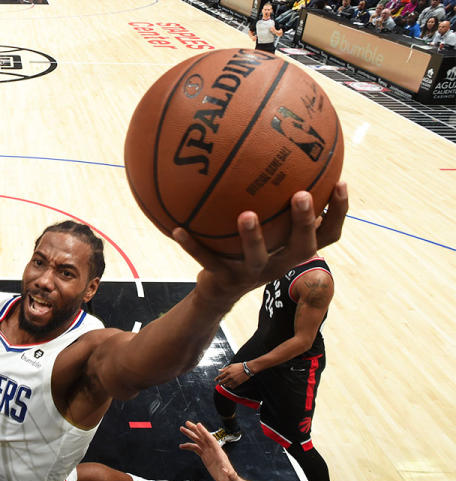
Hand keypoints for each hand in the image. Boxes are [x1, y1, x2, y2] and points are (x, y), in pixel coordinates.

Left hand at [174, 182, 347, 305]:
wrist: (220, 289)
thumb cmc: (247, 249)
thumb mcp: (267, 227)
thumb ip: (276, 201)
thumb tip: (280, 153)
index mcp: (293, 250)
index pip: (328, 234)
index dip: (337, 212)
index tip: (341, 182)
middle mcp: (279, 264)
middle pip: (302, 247)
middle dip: (303, 221)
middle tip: (300, 194)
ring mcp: (252, 274)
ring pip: (257, 257)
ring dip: (252, 236)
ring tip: (246, 214)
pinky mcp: (224, 279)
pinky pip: (207, 260)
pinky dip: (193, 246)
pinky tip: (178, 229)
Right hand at [179, 421, 241, 480]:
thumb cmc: (231, 480)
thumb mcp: (232, 478)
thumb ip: (230, 474)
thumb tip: (228, 472)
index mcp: (219, 453)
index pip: (211, 440)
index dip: (205, 432)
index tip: (198, 425)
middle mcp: (213, 451)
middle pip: (203, 437)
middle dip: (195, 430)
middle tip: (186, 423)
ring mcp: (209, 453)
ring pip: (198, 441)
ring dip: (190, 435)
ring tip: (182, 429)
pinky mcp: (205, 457)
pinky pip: (196, 449)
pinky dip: (189, 446)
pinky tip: (182, 446)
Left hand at [215, 363, 249, 387]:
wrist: (247, 368)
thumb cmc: (239, 366)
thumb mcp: (231, 365)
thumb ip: (224, 368)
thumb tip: (219, 370)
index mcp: (227, 371)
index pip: (220, 376)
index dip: (217, 379)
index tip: (215, 380)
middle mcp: (230, 376)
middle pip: (222, 382)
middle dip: (220, 383)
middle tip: (219, 384)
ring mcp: (233, 380)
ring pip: (226, 385)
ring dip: (225, 385)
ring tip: (225, 384)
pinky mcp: (237, 383)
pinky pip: (232, 387)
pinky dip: (230, 387)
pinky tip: (230, 386)